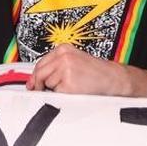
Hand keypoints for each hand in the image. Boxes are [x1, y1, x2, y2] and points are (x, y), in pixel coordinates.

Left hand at [27, 44, 143, 96]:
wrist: (113, 78)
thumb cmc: (95, 72)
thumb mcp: (74, 61)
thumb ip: (55, 66)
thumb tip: (34, 81)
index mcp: (63, 49)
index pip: (40, 63)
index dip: (35, 76)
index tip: (33, 84)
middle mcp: (63, 57)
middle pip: (40, 73)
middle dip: (40, 84)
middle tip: (46, 91)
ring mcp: (66, 69)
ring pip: (48, 84)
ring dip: (56, 90)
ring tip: (72, 87)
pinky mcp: (69, 84)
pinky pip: (56, 94)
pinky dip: (62, 96)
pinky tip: (74, 92)